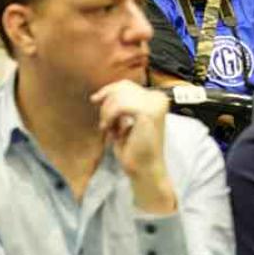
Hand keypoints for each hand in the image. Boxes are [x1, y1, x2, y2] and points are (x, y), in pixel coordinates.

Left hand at [90, 80, 175, 212]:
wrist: (145, 169)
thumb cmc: (134, 149)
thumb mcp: (124, 121)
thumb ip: (118, 105)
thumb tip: (100, 95)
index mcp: (156, 99)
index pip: (127, 85)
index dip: (108, 90)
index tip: (95, 99)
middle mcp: (158, 98)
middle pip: (122, 87)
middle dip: (107, 101)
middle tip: (103, 121)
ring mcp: (155, 104)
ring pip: (118, 96)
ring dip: (107, 112)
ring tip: (108, 127)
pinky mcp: (148, 113)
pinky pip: (119, 106)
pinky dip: (109, 116)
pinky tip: (109, 129)